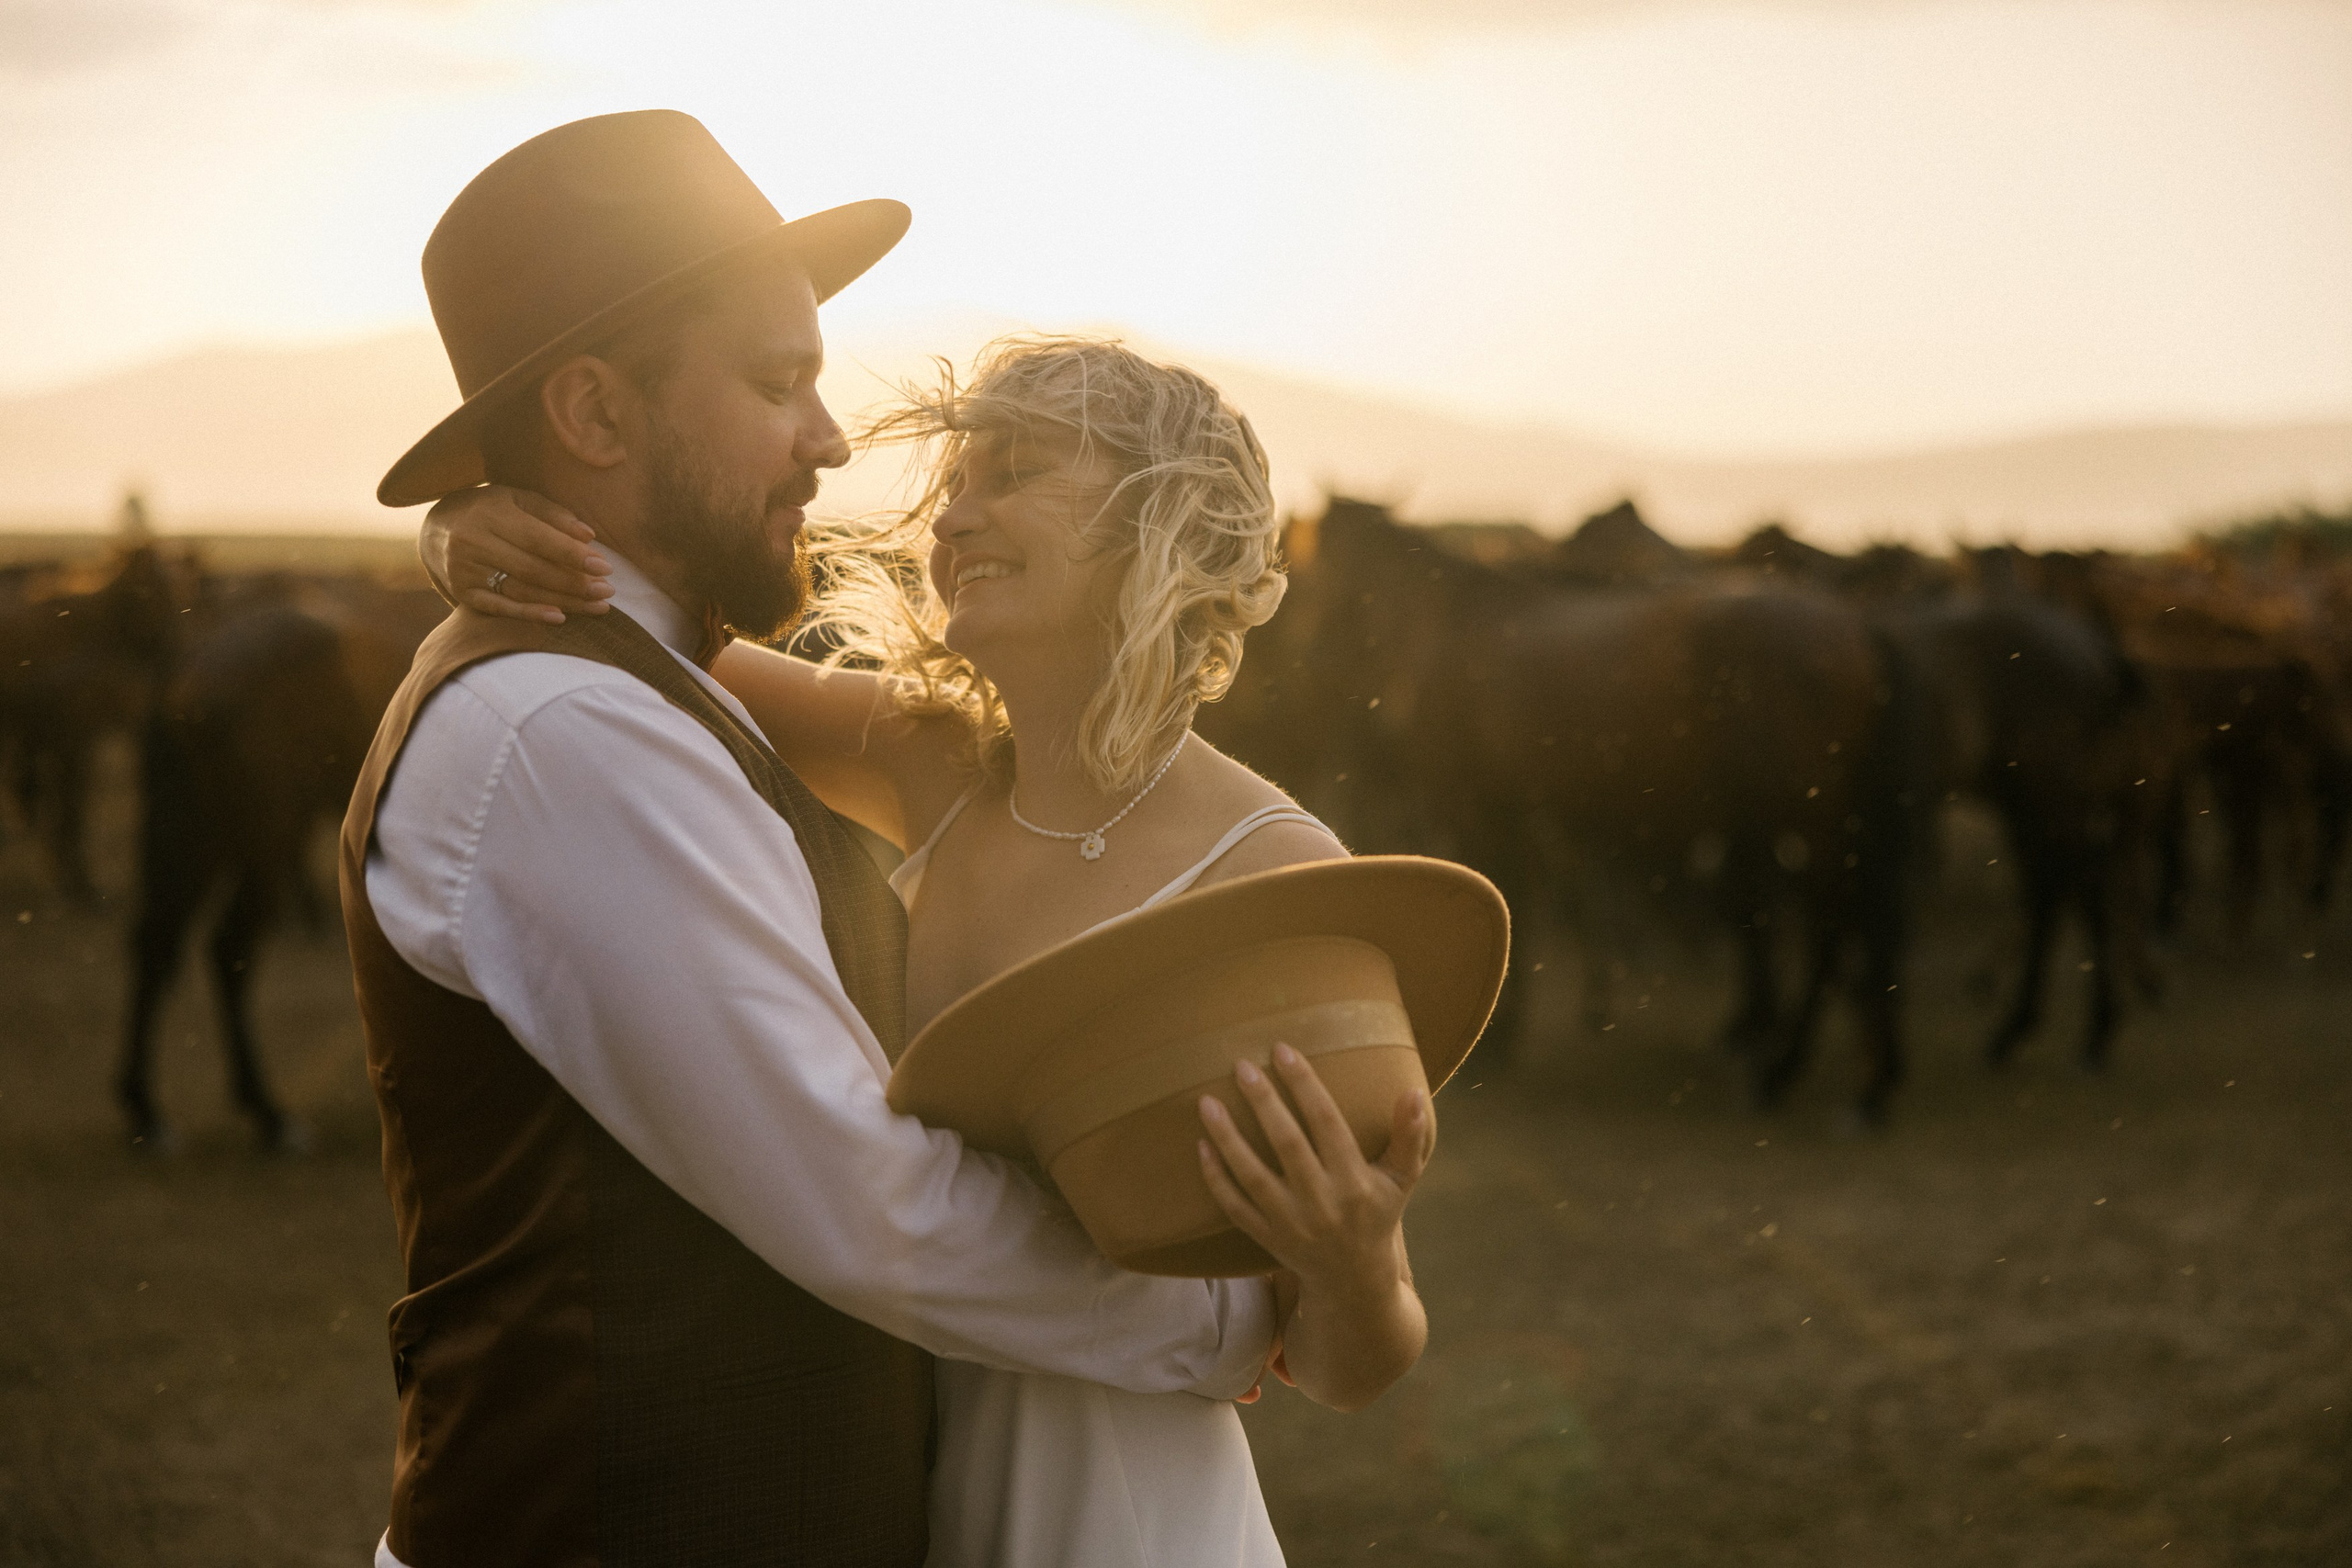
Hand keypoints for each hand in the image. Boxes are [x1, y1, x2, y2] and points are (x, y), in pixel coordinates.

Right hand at [423, 485, 614, 622]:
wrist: (436, 527)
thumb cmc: (489, 509)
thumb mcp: (518, 499)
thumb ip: (553, 514)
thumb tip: (589, 536)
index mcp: (491, 514)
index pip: (538, 539)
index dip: (573, 555)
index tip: (605, 567)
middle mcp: (474, 542)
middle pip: (533, 569)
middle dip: (574, 583)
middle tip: (607, 591)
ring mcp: (465, 570)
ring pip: (521, 590)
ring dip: (564, 601)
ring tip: (597, 607)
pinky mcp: (463, 593)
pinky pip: (501, 608)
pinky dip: (531, 615)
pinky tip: (560, 618)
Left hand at [1195, 1045, 1432, 1301]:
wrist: (1353, 1280)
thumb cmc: (1377, 1215)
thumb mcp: (1402, 1179)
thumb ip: (1410, 1136)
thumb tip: (1415, 1091)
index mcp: (1355, 1180)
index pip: (1326, 1123)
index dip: (1304, 1085)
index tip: (1283, 1050)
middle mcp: (1322, 1202)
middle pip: (1286, 1144)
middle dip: (1263, 1103)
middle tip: (1242, 1066)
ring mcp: (1290, 1223)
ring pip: (1252, 1175)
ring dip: (1227, 1137)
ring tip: (1206, 1102)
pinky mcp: (1267, 1237)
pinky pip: (1234, 1206)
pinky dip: (1216, 1178)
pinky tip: (1201, 1146)